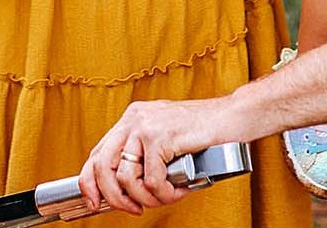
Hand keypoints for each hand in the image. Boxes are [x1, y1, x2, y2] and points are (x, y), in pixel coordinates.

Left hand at [76, 99, 223, 215]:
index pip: (97, 154)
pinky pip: (154, 180)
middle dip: (114, 197)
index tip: (96, 202)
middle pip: (103, 166)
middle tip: (133, 209)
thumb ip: (146, 156)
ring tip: (165, 198)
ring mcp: (146, 126)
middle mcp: (134, 119)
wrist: (234, 117)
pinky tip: (180, 190)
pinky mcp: (161, 137)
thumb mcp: (166, 139)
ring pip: (128, 177)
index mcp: (131, 119)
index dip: (91, 183)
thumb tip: (127, 188)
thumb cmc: (205, 132)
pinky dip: (166, 194)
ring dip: (146, 198)